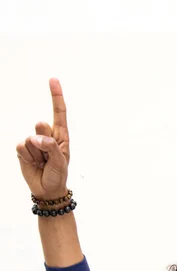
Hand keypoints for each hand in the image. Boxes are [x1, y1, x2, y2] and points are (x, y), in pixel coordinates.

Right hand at [16, 78, 69, 199]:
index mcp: (60, 136)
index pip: (58, 113)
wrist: (47, 190)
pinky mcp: (23, 149)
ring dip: (36, 154)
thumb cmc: (58, 175)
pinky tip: (33, 163)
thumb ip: (51, 146)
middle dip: (44, 142)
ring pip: (30, 138)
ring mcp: (34, 142)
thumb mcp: (61, 161)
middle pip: (41, 125)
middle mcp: (47, 136)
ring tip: (42, 163)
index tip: (53, 80)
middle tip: (48, 157)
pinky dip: (27, 156)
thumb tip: (37, 137)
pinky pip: (21, 146)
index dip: (56, 96)